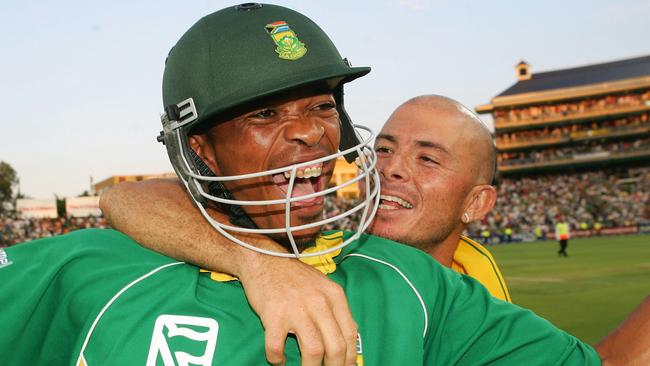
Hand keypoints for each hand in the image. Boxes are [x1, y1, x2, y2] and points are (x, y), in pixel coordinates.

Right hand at [237, 253, 357, 365]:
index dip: (350, 358)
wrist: (265, 260)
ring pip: (313, 352)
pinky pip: (277, 348)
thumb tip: (349, 341)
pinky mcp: (274, 315)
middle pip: (336, 347)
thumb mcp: (323, 287)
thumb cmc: (295, 277)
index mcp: (334, 296)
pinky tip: (279, 360)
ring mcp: (296, 309)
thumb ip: (336, 311)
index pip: (350, 335)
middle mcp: (319, 303)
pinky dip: (278, 360)